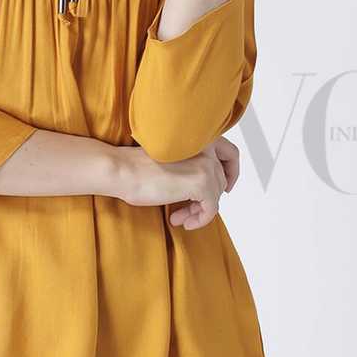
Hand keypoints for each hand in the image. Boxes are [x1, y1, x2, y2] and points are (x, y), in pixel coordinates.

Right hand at [119, 136, 239, 230]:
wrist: (123, 170)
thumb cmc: (137, 166)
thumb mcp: (173, 159)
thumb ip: (193, 164)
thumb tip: (209, 187)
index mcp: (199, 137)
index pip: (231, 153)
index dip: (232, 171)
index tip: (226, 187)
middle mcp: (207, 147)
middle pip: (222, 179)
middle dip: (207, 198)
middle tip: (188, 210)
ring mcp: (206, 165)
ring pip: (216, 196)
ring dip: (198, 210)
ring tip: (179, 216)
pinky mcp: (202, 184)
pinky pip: (211, 209)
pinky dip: (199, 219)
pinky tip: (179, 220)